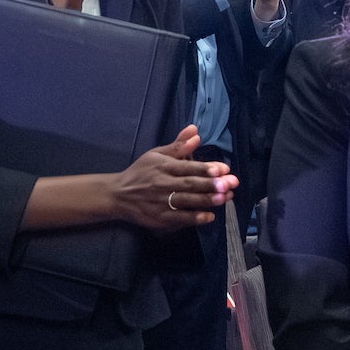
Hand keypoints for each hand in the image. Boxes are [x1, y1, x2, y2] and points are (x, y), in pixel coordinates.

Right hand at [109, 125, 231, 229]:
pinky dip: (195, 218)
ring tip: (225, 198)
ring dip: (207, 200)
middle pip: (190, 184)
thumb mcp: (156, 154)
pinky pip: (180, 218)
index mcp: (163, 166)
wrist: (118, 195)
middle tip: (231, 184)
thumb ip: (178, 145)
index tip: (223, 169)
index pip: (187, 167)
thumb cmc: (141, 172)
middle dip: (212, 184)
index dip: (205, 168)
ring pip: (187, 201)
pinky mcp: (160, 218)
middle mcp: (162, 183)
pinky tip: (209, 216)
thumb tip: (195, 131)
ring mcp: (161, 202)